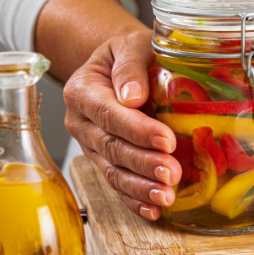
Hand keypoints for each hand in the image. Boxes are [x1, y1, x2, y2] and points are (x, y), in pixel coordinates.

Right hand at [63, 29, 180, 219]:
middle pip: (110, 147)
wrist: (123, 63)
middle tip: (171, 173)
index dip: (136, 130)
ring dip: (140, 187)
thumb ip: (131, 65)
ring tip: (166, 195)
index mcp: (83, 90)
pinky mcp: (104, 162)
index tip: (165, 140)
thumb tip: (132, 96)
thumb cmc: (130, 52)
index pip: (108, 114)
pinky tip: (154, 210)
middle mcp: (81, 122)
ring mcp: (91, 146)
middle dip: (143, 163)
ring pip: (113, 171)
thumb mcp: (130, 44)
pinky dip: (135, 200)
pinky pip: (117, 185)